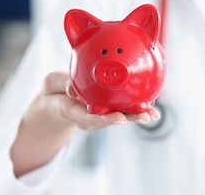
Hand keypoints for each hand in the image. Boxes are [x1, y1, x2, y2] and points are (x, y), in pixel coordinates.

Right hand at [11, 71, 159, 176]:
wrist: (55, 101)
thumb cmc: (54, 91)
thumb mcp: (51, 83)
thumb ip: (61, 84)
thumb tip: (71, 88)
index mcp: (73, 112)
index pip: (90, 118)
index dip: (105, 119)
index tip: (120, 119)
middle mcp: (89, 117)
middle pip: (111, 120)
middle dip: (129, 119)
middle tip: (145, 117)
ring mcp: (99, 115)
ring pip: (120, 116)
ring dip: (137, 115)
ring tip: (153, 114)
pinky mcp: (107, 109)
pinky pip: (122, 109)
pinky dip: (136, 107)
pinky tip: (150, 106)